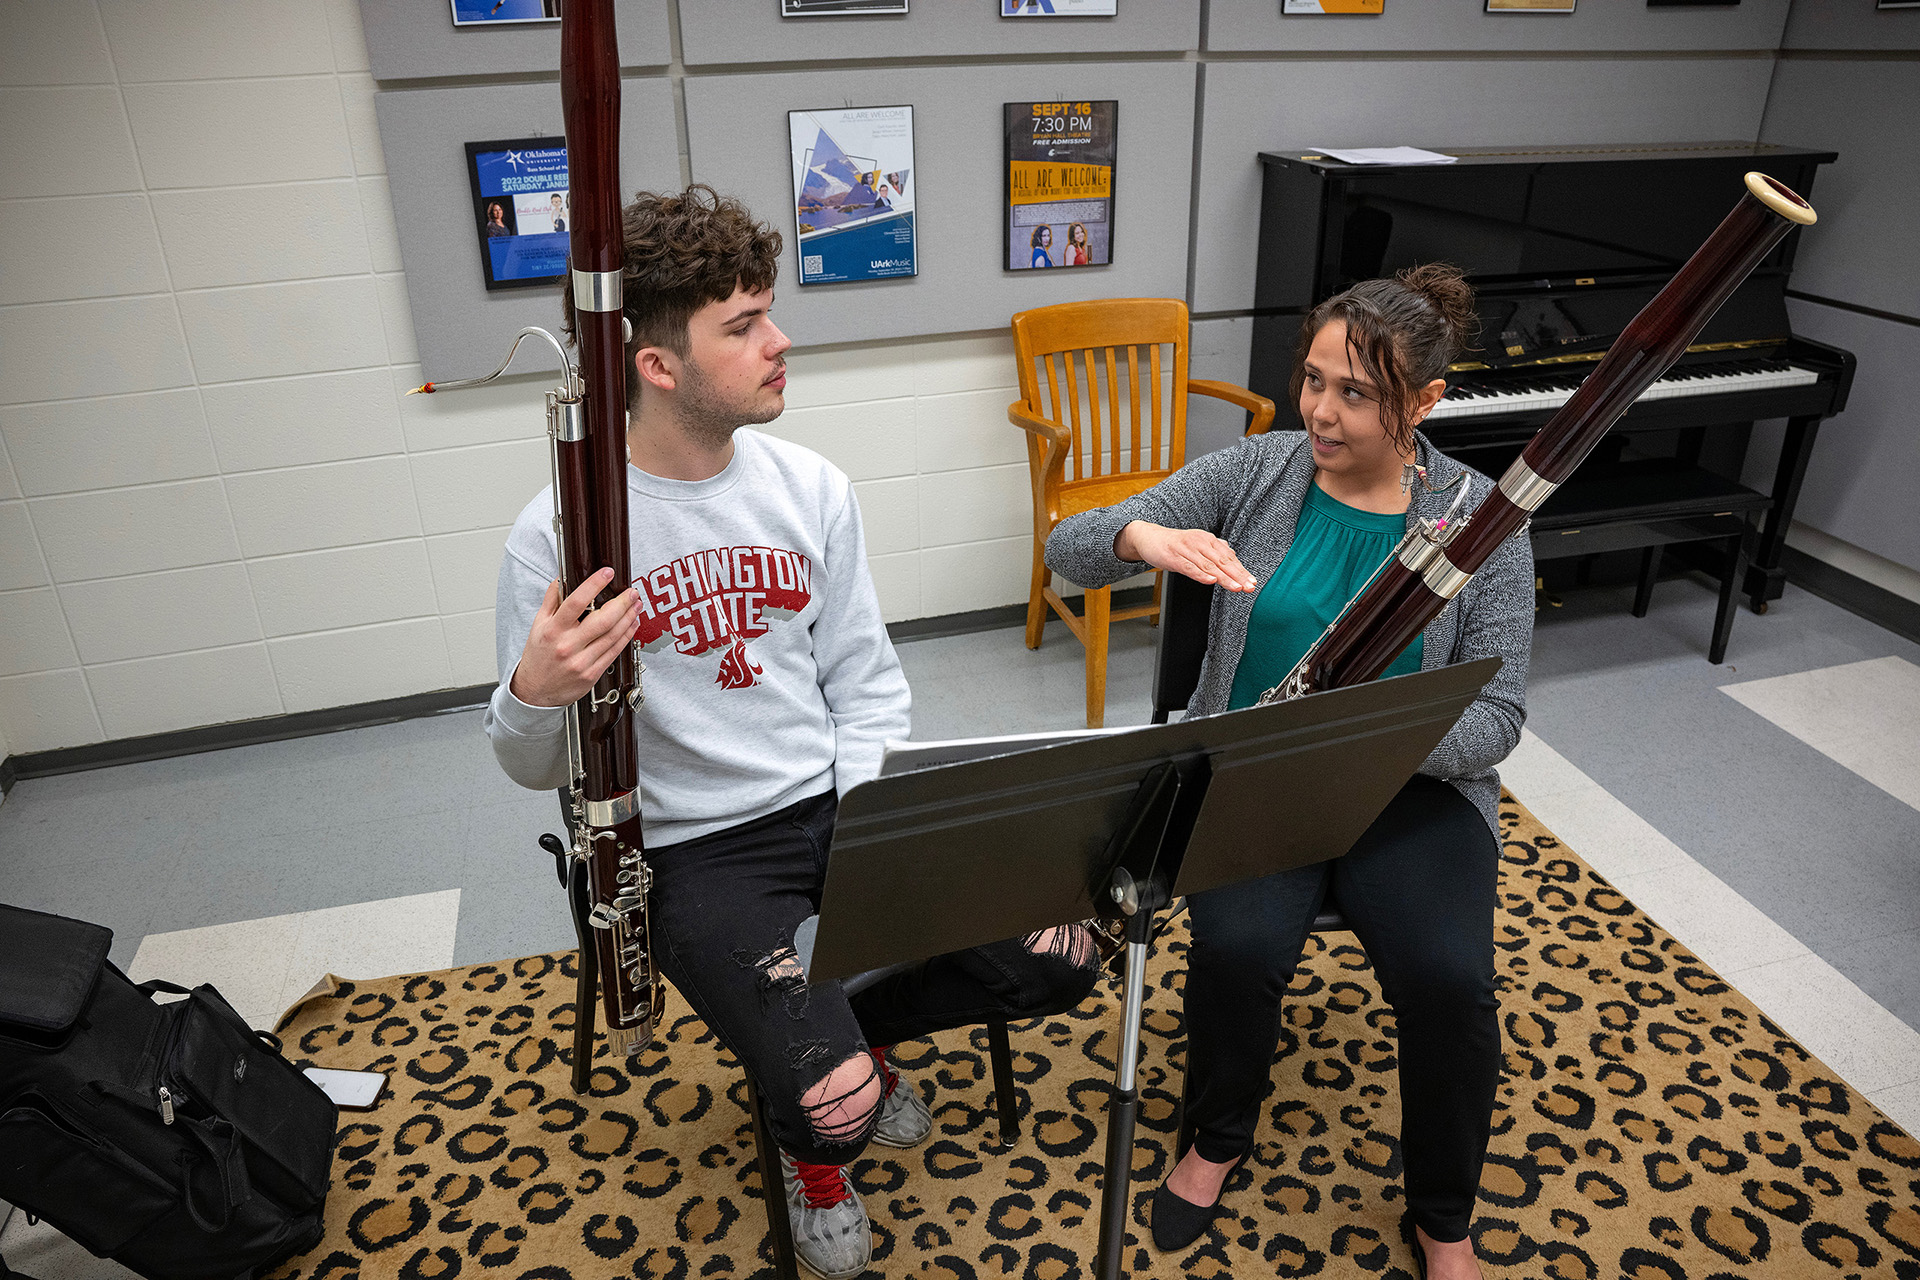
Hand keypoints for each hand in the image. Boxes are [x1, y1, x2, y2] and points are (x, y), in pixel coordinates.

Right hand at [508, 568, 640, 707]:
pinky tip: (631, 625)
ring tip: (636, 605)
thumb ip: (551, 601)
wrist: (535, 691)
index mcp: (554, 630)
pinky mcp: (592, 674)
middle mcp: (568, 646)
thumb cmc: (538, 657)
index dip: (594, 585)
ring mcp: (581, 661)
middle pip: (602, 620)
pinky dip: (626, 636)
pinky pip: (614, 651)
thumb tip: (561, 579)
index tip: (607, 573)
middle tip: (631, 592)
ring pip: (613, 636)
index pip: (576, 602)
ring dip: (629, 618)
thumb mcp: (538, 625)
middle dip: (622, 603)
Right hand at [1115, 522, 1257, 591]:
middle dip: (1238, 575)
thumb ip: (1214, 550)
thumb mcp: (1197, 544)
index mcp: (1208, 540)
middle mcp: (1200, 542)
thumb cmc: (1175, 544)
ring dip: (1224, 577)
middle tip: (1249, 587)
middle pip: (1222, 561)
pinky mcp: (1173, 557)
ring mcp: (1186, 549)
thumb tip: (1232, 554)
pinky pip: (1189, 567)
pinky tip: (1211, 580)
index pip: (1229, 557)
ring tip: (1236, 587)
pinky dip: (1201, 574)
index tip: (1252, 582)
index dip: (1241, 570)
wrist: (1149, 537)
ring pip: (1209, 565)